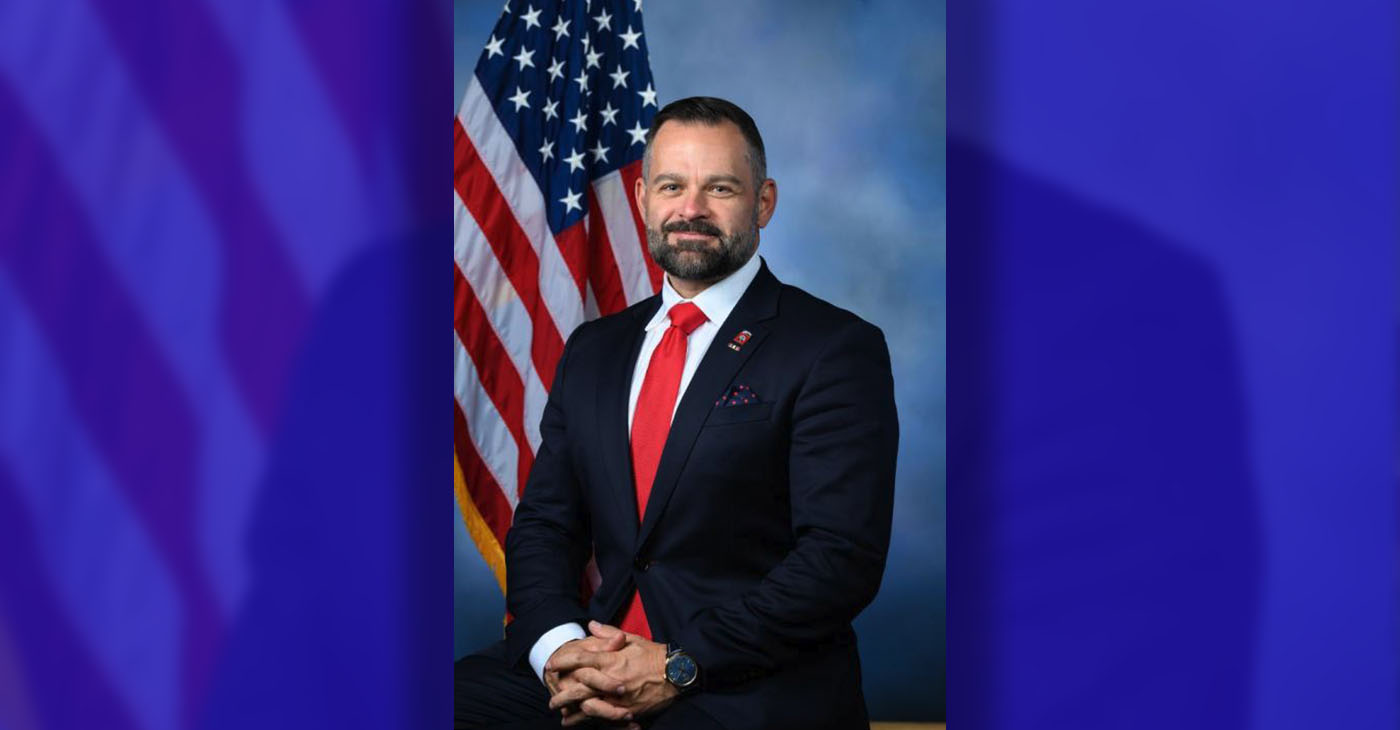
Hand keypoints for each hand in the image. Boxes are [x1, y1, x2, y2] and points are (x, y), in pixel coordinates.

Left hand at [547, 621, 678, 719]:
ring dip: (571, 709)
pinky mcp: (626, 710)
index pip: (581, 659)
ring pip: (588, 705)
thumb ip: (609, 633)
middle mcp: (612, 678)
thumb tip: (592, 625)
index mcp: (612, 659)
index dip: (563, 661)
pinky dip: (588, 720)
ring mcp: (618, 697)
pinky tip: (578, 721)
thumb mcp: (633, 639)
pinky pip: (602, 717)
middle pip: (579, 686)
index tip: (551, 664)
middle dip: (562, 692)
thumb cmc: (655, 655)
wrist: (677, 673)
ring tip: (560, 712)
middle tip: (551, 695)